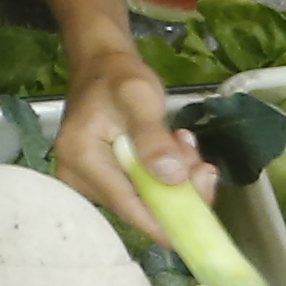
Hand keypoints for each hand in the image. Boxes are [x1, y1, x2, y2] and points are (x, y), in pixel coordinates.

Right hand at [54, 50, 199, 236]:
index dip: (170, 220)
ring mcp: (88, 181)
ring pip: (145, 202)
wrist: (102, 64)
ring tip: (183, 144)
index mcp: (82, 158)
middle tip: (198, 160)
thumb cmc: (118, 76)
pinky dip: (164, 178)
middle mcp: (78, 177)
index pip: (130, 207)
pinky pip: (142, 193)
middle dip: (178, 191)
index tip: (207, 218)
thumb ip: (153, 137)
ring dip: (174, 181)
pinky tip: (172, 152)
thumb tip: (172, 178)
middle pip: (139, 208)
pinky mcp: (101, 180)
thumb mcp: (139, 96)